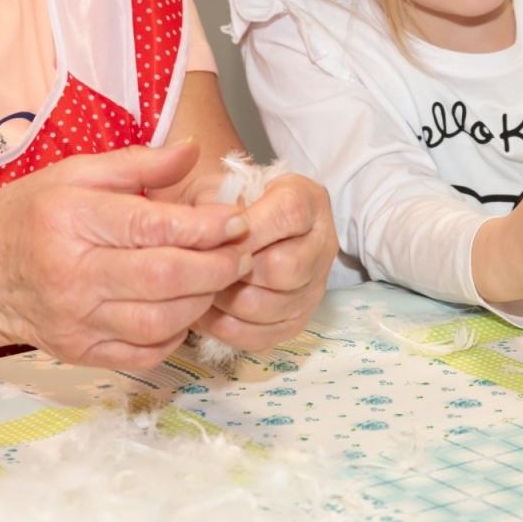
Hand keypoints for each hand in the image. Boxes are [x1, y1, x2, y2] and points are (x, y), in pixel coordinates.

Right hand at [0, 140, 255, 369]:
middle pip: (167, 278)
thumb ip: (139, 164)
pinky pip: (146, 352)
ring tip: (218, 278)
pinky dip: (177, 333)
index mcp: (72, 220)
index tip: (238, 221)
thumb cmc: (28, 215)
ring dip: (203, 301)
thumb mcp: (74, 174)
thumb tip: (195, 151)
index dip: (207, 227)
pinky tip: (182, 308)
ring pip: (163, 320)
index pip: (155, 228)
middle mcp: (73, 275)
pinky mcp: (80, 352)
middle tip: (243, 254)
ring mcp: (76, 321)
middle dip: (218, 267)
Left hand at [190, 172, 337, 352]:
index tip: (215, 235)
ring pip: (269, 306)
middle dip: (235, 271)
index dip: (248, 230)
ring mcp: (313, 289)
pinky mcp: (297, 321)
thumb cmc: (233, 201)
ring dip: (226, 300)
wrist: (248, 225)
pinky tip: (206, 311)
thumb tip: (204, 234)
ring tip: (201, 288)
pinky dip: (226, 328)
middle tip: (203, 266)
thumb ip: (215, 201)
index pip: (288, 215)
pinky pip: (262, 336)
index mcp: (308, 202)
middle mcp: (321, 246)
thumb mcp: (223, 185)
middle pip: (283, 269)